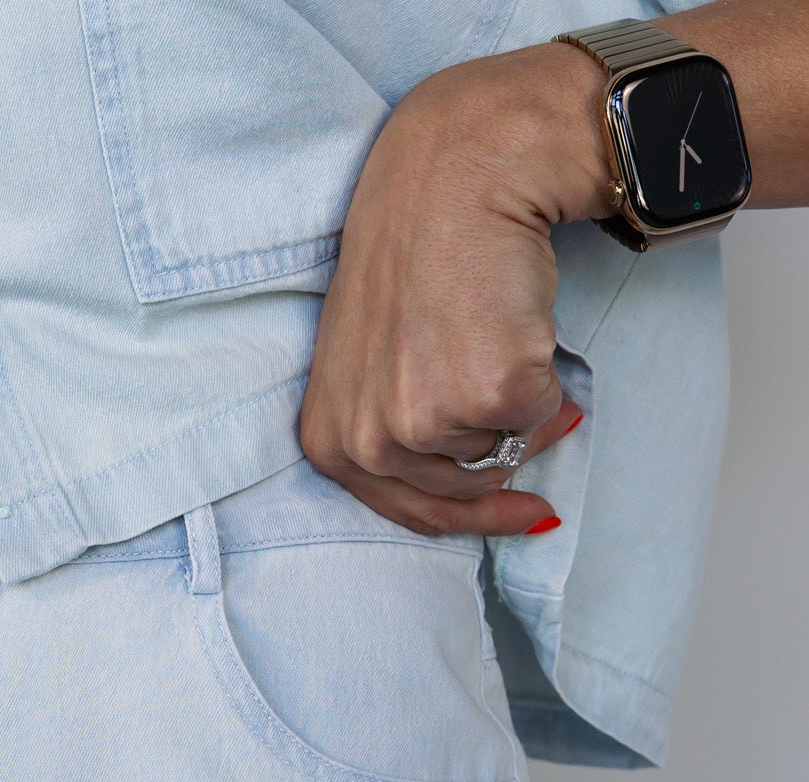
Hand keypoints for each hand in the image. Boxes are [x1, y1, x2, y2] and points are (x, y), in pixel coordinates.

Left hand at [299, 44, 614, 538]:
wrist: (457, 170)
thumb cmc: (417, 250)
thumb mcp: (372, 356)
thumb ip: (399, 425)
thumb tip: (475, 475)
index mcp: (330, 438)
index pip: (408, 510)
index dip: (475, 514)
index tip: (525, 509)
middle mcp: (365, 441)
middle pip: (462, 491)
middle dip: (510, 455)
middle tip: (540, 405)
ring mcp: (421, 421)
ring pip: (502, 452)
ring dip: (524, 405)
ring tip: (509, 334)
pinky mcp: (485, 393)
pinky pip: (539, 418)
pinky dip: (548, 377)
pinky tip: (528, 325)